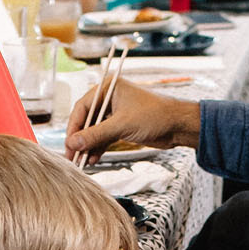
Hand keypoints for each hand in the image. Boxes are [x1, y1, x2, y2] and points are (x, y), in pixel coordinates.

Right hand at [65, 78, 201, 162]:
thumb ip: (96, 135)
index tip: (69, 143)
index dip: (74, 127)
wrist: (179, 125)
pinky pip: (104, 137)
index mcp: (109, 88)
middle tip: (72, 156)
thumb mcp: (122, 125)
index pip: (82, 107)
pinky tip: (93, 159)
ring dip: (89, 146)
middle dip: (80, 139)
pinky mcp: (122, 126)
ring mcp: (116, 113)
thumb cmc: (156, 115)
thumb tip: (73, 143)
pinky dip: (99, 148)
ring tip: (82, 161)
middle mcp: (110, 99)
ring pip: (95, 130)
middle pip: (87, 120)